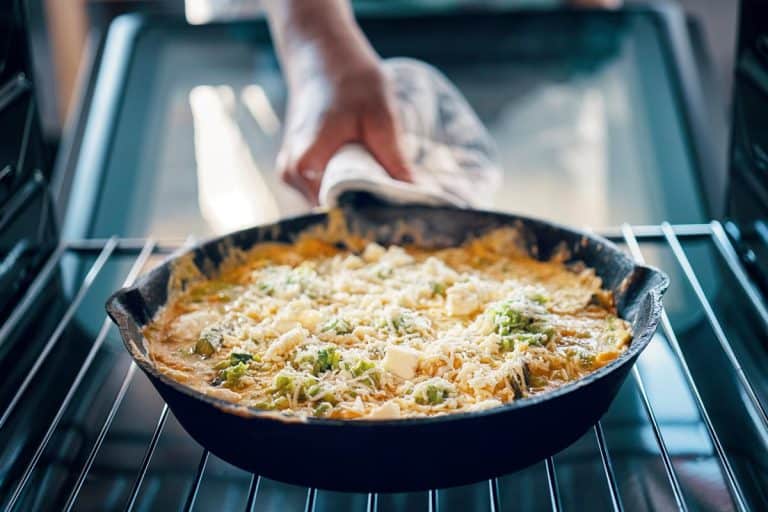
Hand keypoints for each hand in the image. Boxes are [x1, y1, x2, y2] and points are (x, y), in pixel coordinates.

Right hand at [265, 0, 410, 204]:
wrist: (322, 56)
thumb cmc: (350, 80)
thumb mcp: (381, 117)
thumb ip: (394, 159)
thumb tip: (416, 194)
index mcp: (306, 165)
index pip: (338, 212)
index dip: (371, 217)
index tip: (399, 219)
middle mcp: (292, 176)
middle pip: (334, 211)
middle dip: (368, 212)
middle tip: (401, 210)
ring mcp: (291, 175)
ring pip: (330, 203)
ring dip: (359, 200)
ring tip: (388, 192)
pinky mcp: (298, 172)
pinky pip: (326, 192)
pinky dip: (349, 190)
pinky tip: (370, 180)